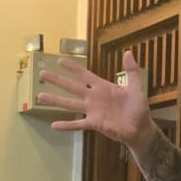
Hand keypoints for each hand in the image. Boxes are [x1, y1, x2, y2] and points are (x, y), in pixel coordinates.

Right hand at [38, 50, 152, 144]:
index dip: (72, 67)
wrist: (140, 128)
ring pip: (70, 104)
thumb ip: (131, 71)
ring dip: (55, 100)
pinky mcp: (94, 124)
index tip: (60, 60)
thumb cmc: (138, 107)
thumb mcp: (136, 87)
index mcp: (102, 87)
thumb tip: (128, 52)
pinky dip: (66, 125)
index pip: (84, 74)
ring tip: (40, 96)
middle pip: (71, 87)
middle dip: (57, 80)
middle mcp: (94, 97)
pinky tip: (53, 126)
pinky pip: (77, 124)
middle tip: (42, 74)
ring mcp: (92, 111)